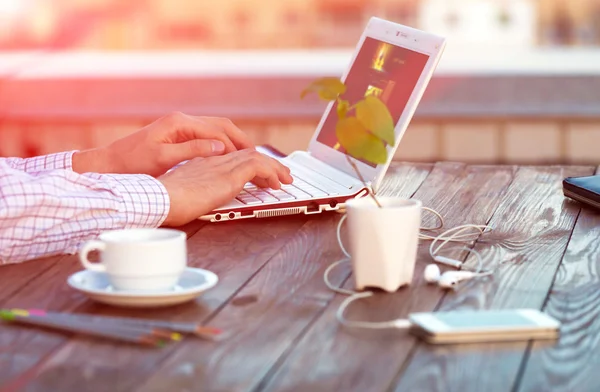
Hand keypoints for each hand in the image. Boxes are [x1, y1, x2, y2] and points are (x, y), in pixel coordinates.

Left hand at [72, 112, 253, 175]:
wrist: (108, 163)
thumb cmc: (132, 163)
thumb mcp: (163, 158)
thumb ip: (193, 151)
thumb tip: (221, 149)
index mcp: (180, 123)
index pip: (217, 132)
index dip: (235, 147)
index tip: (251, 161)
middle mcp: (182, 120)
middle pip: (222, 125)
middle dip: (241, 140)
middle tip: (258, 156)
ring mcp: (180, 126)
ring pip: (216, 129)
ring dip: (234, 142)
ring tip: (249, 157)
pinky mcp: (178, 135)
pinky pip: (207, 136)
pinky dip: (222, 144)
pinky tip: (228, 157)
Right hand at [158, 149, 292, 225]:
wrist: (157, 199)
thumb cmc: (163, 202)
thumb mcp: (180, 194)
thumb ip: (193, 192)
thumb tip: (198, 200)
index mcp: (201, 164)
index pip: (232, 158)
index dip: (249, 164)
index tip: (260, 176)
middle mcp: (213, 161)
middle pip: (247, 155)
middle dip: (268, 164)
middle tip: (281, 175)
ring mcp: (221, 166)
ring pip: (256, 158)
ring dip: (275, 168)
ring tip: (285, 180)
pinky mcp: (229, 175)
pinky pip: (258, 166)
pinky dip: (271, 172)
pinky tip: (276, 184)